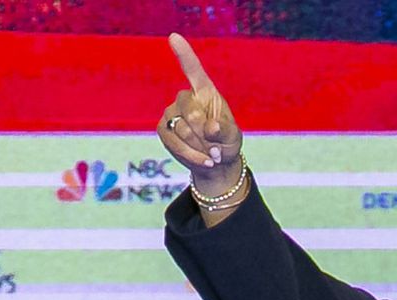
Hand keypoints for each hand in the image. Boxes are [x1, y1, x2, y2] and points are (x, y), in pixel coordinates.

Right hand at [157, 33, 242, 189]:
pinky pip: (173, 141)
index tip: (174, 37)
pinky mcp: (163, 129)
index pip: (193, 70)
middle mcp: (186, 99)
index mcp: (205, 92)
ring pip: (181, 128)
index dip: (184, 54)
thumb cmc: (225, 143)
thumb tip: (209, 128)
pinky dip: (192, 154)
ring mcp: (172, 113)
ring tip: (212, 155)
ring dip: (200, 146)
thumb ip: (224, 130)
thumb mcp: (233, 137)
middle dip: (205, 132)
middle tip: (217, 146)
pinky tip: (205, 160)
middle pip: (190, 110)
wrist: (215, 164)